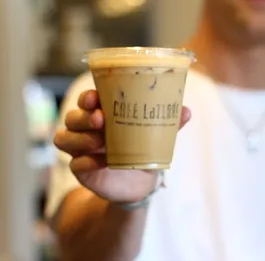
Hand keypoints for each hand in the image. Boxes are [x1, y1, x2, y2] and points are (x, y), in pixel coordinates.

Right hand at [54, 90, 190, 203]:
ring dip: (80, 138)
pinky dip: (84, 162)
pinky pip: (74, 164)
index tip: (95, 97)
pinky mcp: (82, 169)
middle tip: (100, 119)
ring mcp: (81, 149)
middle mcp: (87, 129)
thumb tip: (186, 110)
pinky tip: (102, 163)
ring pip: (64, 138)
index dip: (87, 97)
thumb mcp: (155, 136)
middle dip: (83, 116)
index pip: (87, 100)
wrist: (140, 182)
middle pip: (72, 117)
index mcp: (103, 115)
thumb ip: (168, 124)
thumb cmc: (143, 150)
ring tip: (101, 143)